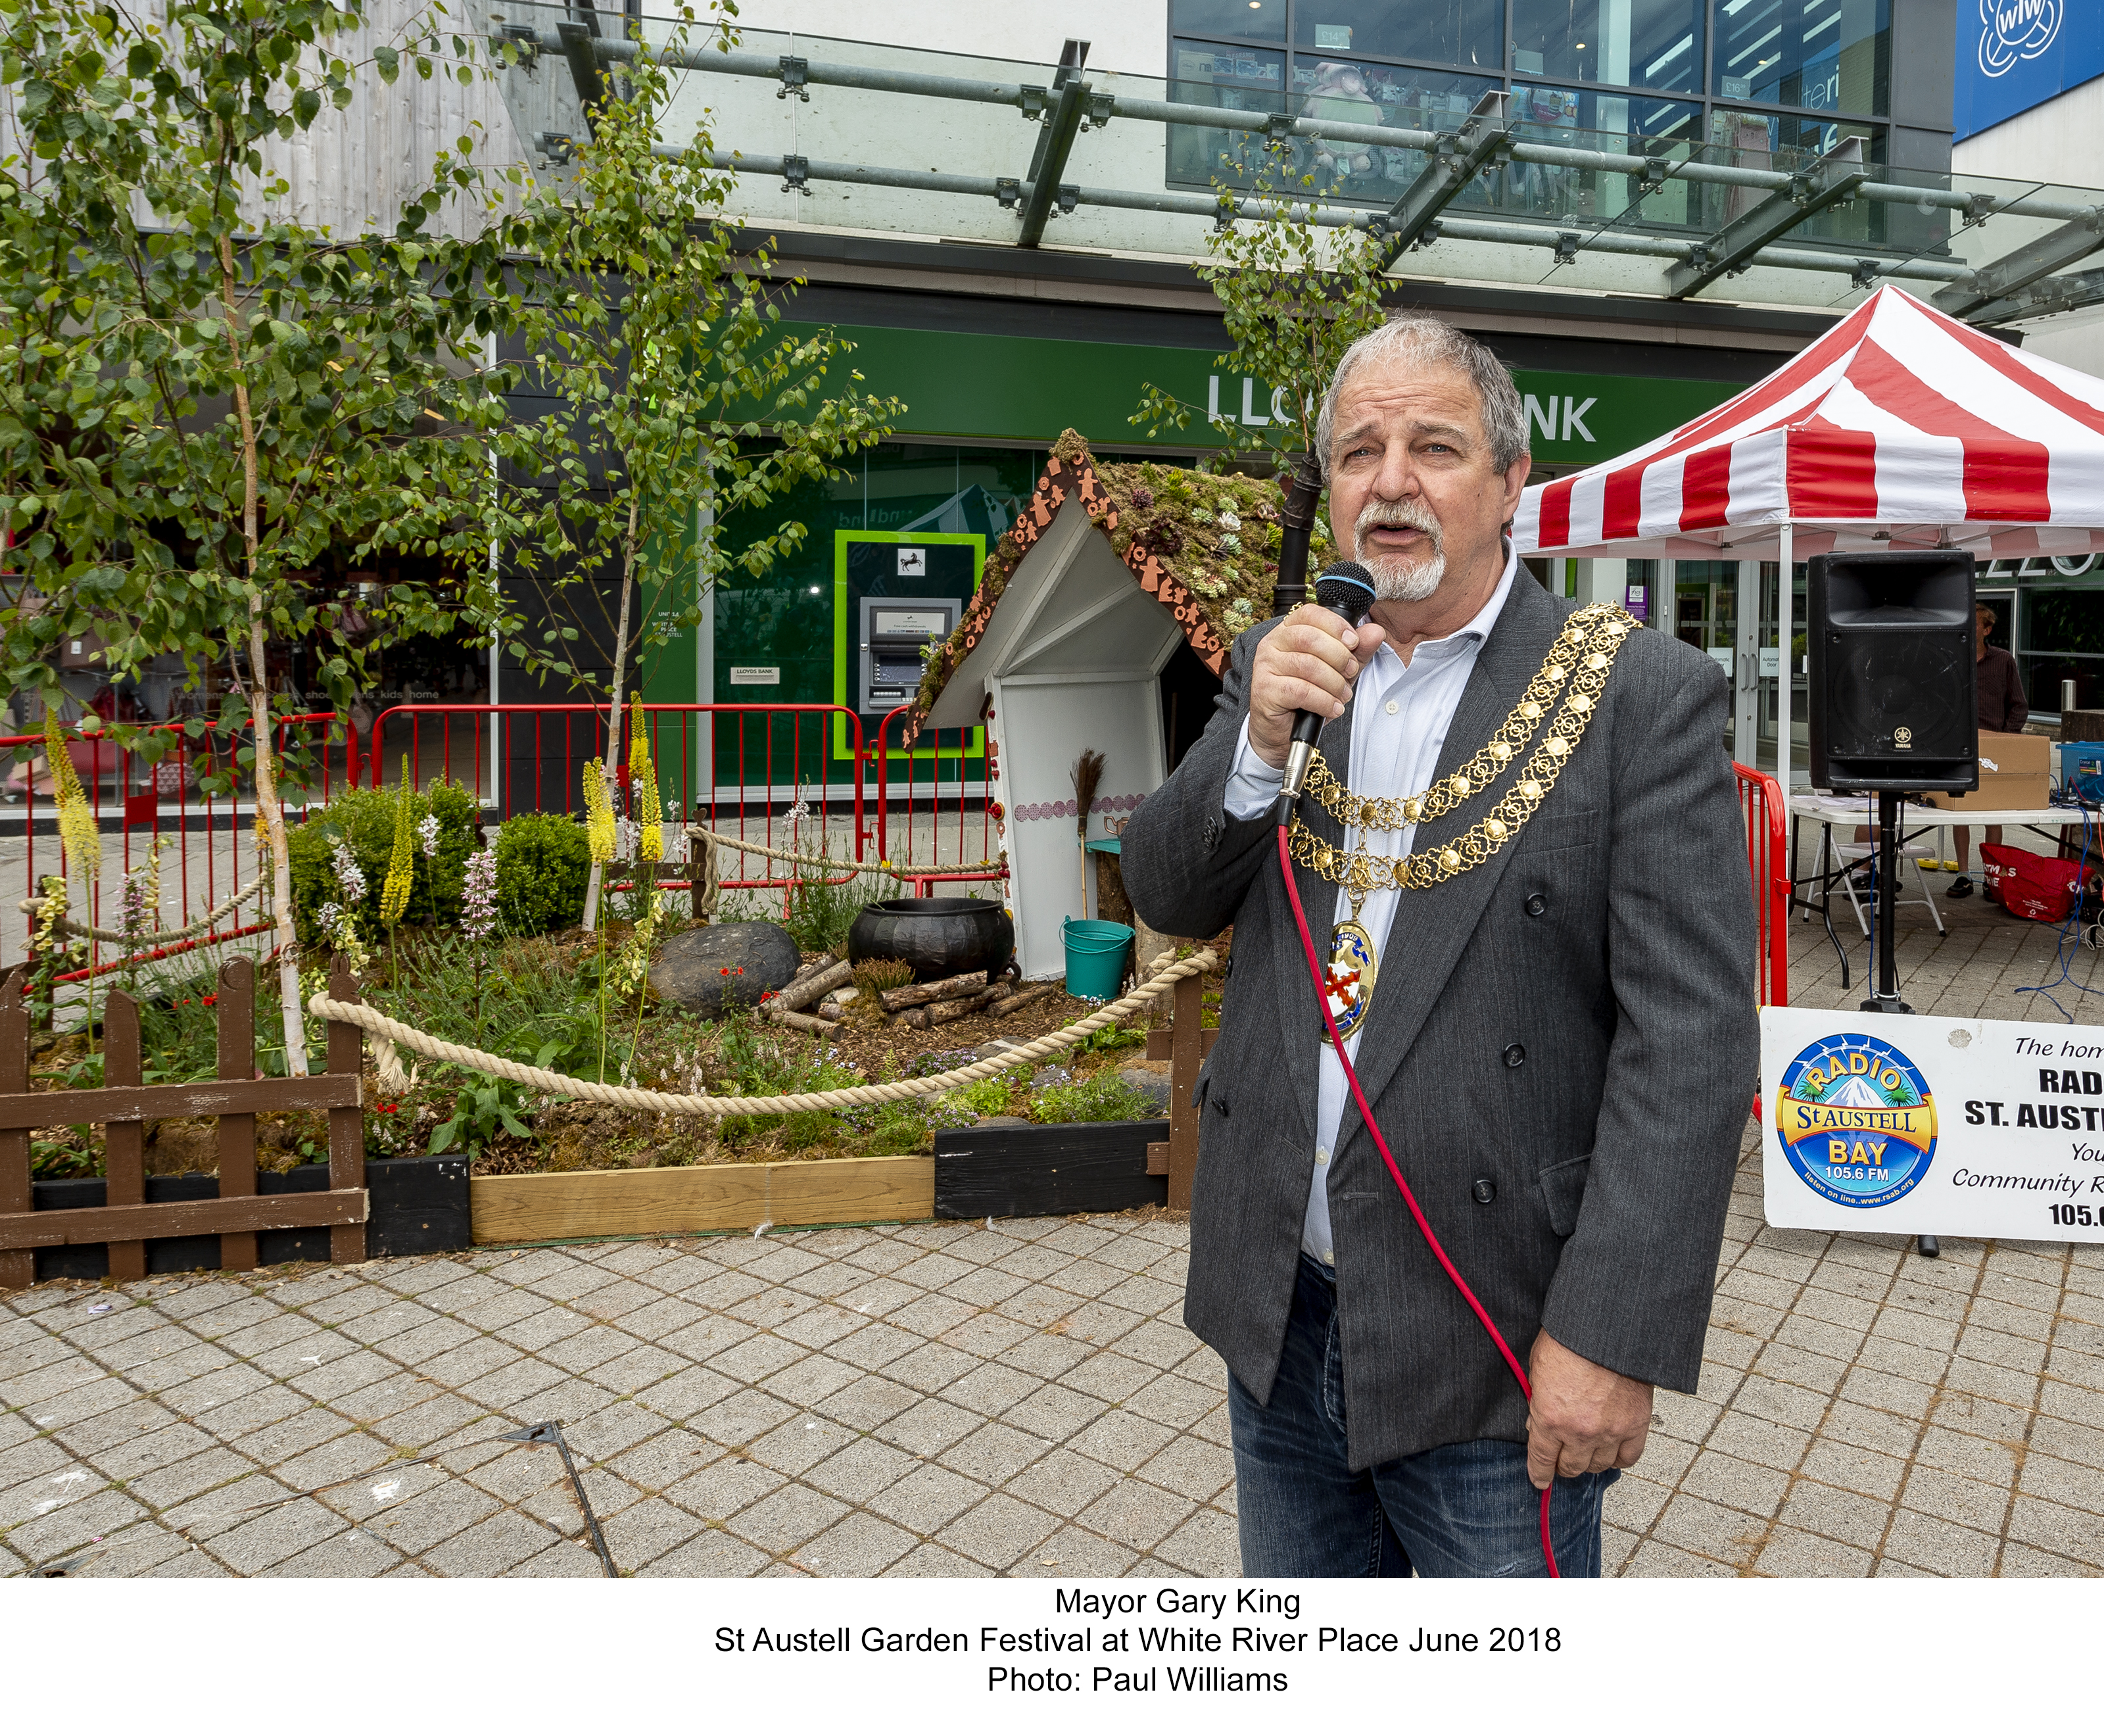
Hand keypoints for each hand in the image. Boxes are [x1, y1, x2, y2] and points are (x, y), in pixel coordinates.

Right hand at [1246, 606, 1388, 769]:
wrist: (1282, 730)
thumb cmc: (1307, 696)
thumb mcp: (1338, 670)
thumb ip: (1356, 650)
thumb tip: (1375, 631)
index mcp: (1287, 631)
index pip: (1310, 613)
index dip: (1335, 625)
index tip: (1352, 642)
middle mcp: (1272, 645)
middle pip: (1309, 638)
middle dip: (1338, 656)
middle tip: (1350, 671)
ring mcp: (1265, 667)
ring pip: (1307, 666)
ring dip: (1333, 683)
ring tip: (1342, 695)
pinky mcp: (1266, 691)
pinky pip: (1302, 691)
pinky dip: (1324, 701)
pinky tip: (1332, 708)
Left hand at [1524, 1330, 1652, 1489]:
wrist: (1607, 1328)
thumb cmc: (1568, 1341)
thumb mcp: (1537, 1370)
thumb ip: (1537, 1402)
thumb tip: (1537, 1424)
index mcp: (1550, 1418)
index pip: (1541, 1460)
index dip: (1539, 1474)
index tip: (1539, 1480)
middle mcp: (1579, 1432)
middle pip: (1570, 1468)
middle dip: (1562, 1466)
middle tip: (1561, 1459)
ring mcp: (1610, 1431)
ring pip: (1598, 1466)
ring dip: (1589, 1462)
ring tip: (1586, 1452)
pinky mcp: (1635, 1425)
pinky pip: (1628, 1458)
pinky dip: (1619, 1458)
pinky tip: (1612, 1451)